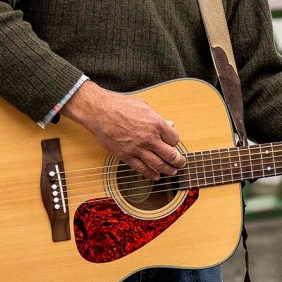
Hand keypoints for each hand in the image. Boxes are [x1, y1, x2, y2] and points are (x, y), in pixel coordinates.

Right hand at [62, 81, 185, 180]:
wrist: (99, 111)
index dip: (175, 142)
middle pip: (170, 155)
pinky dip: (150, 174)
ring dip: (167, 170)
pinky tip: (156, 176)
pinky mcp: (125, 156)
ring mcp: (137, 148)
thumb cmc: (120, 105)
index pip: (174, 139)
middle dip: (178, 161)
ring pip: (158, 165)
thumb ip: (158, 117)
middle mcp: (149, 138)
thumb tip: (170, 124)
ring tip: (172, 172)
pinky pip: (141, 168)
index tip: (173, 144)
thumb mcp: (144, 106)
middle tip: (181, 164)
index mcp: (156, 123)